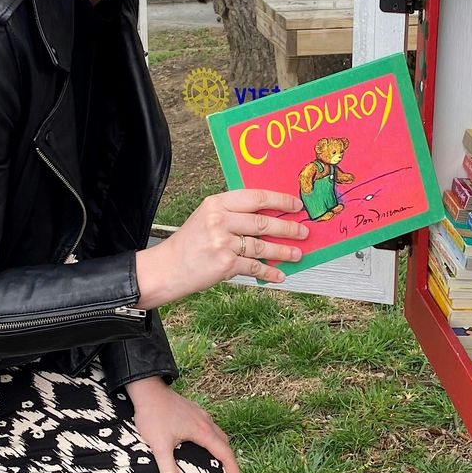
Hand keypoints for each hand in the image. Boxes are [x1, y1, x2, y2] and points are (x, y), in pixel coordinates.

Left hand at [126, 377, 239, 472]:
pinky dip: (213, 440)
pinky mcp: (192, 411)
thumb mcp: (159, 446)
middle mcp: (206, 422)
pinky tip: (202, 445)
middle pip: (226, 444)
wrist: (147, 389)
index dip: (234, 472)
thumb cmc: (153, 415)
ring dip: (222, 450)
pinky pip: (209, 428)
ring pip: (218, 435)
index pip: (225, 454)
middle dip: (230, 462)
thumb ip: (167, 469)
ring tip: (219, 464)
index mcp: (203, 431)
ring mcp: (200, 415)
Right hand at [135, 189, 308, 305]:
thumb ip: (233, 213)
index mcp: (216, 203)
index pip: (255, 197)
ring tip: (297, 253)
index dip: (280, 201)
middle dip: (288, 228)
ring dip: (283, 251)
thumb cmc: (190, 243)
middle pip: (263, 222)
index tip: (296, 206)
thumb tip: (269, 216)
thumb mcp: (207, 217)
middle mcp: (219, 220)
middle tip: (303, 231)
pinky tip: (279, 274)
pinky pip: (254, 267)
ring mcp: (222, 242)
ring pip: (262, 245)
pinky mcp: (225, 264)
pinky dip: (269, 272)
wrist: (167, 268)